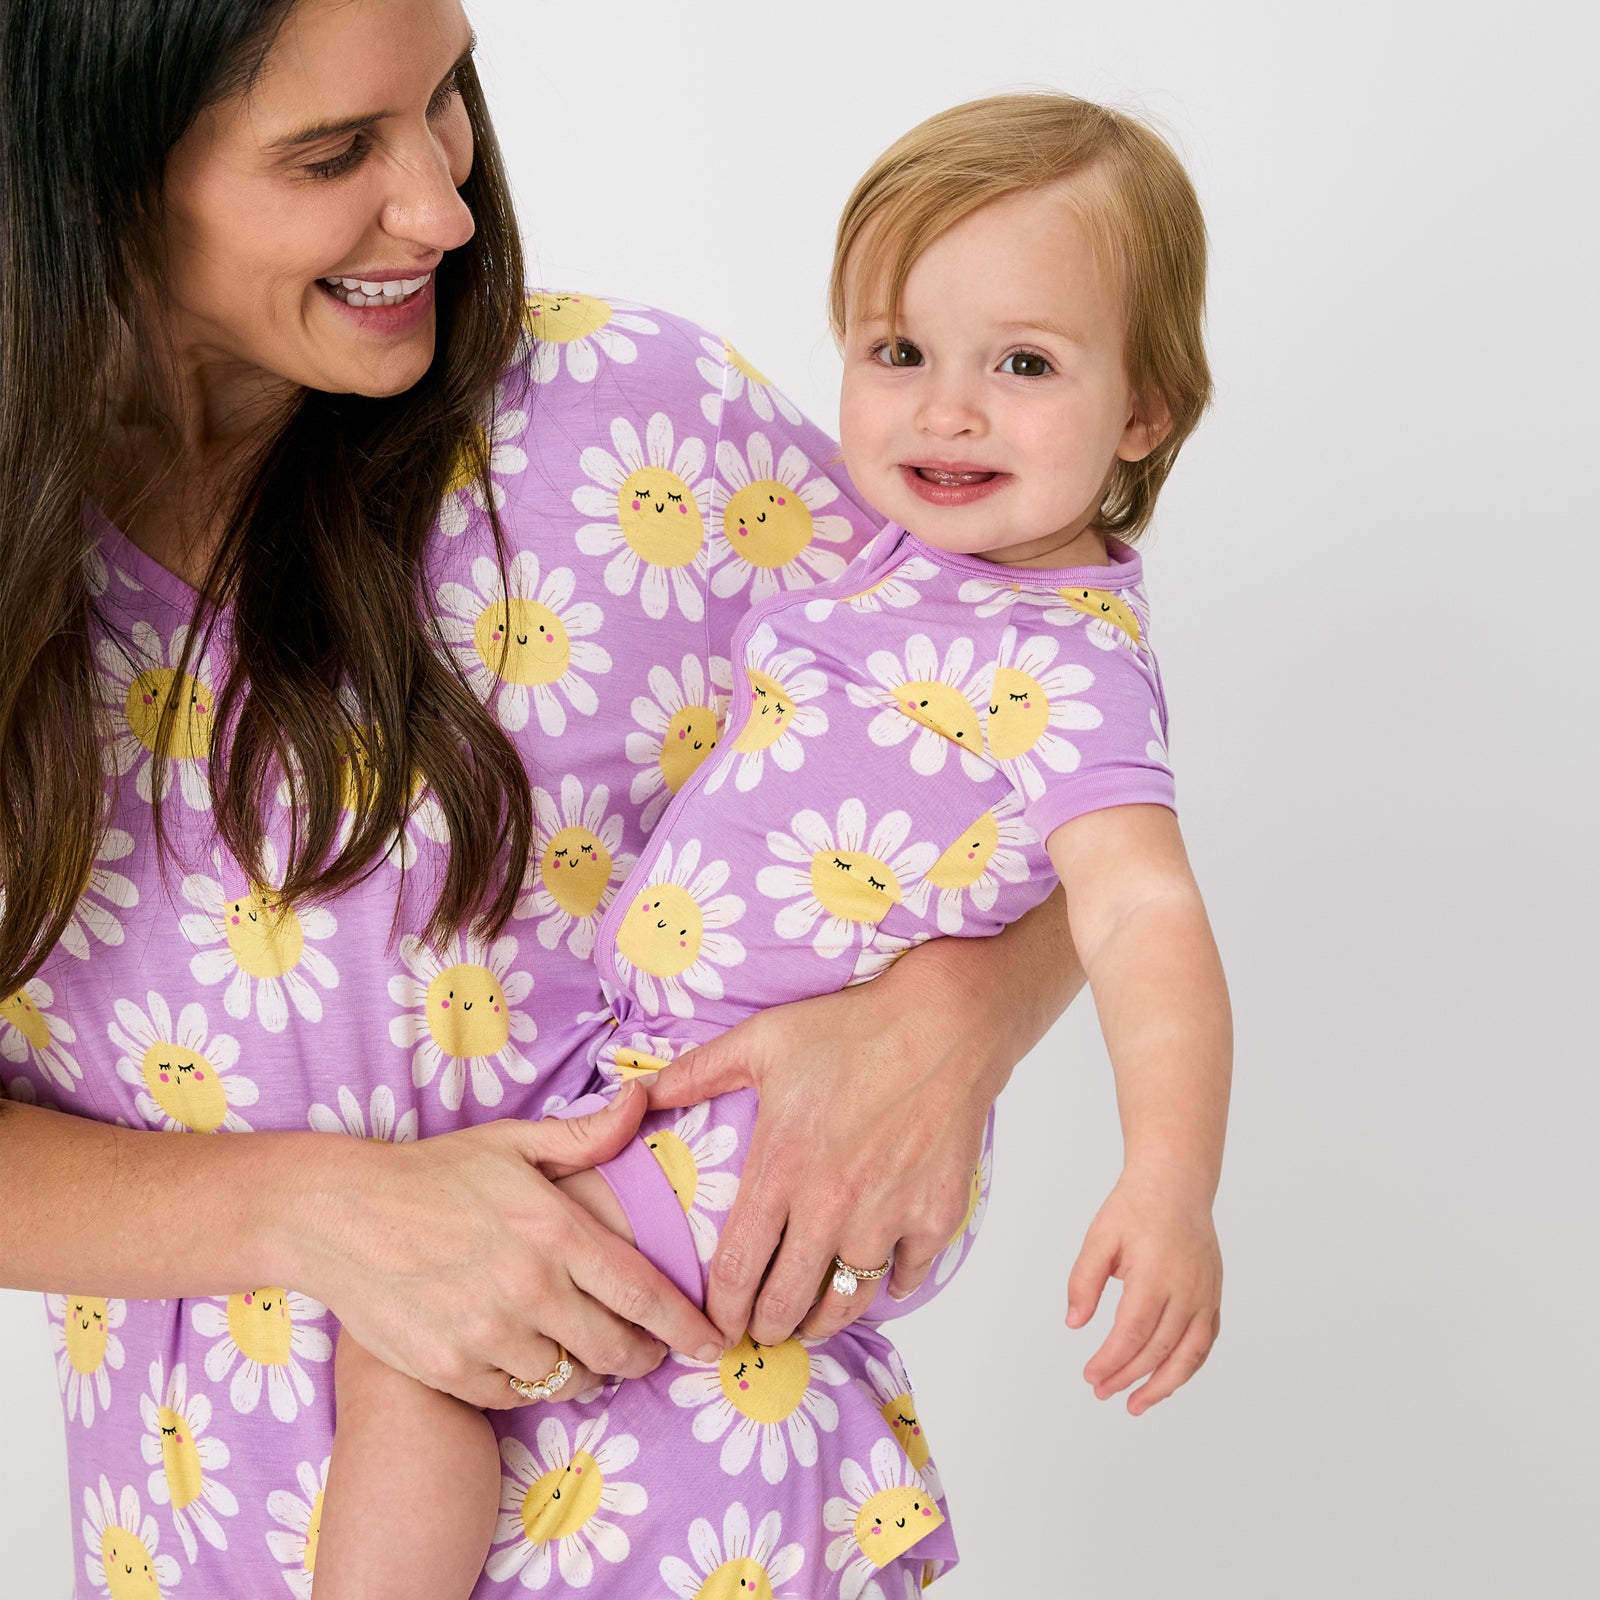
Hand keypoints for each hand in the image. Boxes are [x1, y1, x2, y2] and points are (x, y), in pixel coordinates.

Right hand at [293, 1083, 722, 1408]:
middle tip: (648, 1352)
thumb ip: (586, 1135)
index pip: (643, 1291)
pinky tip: (531, 1359)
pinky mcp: (451, 1370)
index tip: (714, 1342)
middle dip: (644, 1356)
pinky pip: (516, 1395)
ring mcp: (488, 1334)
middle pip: (616, 1348)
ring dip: (589, 1371)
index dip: (687, 1325)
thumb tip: (644, 1102)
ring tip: (588, 1353)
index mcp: (554, 1228)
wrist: (337, 1215)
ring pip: (570, 1377)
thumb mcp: (511, 1142)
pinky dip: (533, 1383)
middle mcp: (529, 1287)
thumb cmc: (431, 1173)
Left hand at [646, 982, 994, 1346]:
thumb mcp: (762, 1040)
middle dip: (766, 1328)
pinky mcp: (935, 1216)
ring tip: (810, 1322)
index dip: (721, 1313)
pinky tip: (877, 1277)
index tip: (716, 1327)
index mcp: (781, 1169)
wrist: (944, 1024)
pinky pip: (907, 1277)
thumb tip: (641, 1090)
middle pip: (787, 1302)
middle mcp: (831, 1206)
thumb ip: (697, 1073)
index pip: (737, 1272)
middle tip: (760, 1332)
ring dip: (823, 1322)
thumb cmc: (852, 1027)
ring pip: (847, 1302)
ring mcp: (886, 1217)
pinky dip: (890, 1285)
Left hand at [1066, 1168, 1222, 1414]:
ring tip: (1137, 1404)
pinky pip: (1204, 1342)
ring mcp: (1205, 1295)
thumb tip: (1074, 1323)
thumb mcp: (1099, 1238)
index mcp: (1155, 1274)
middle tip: (1102, 1392)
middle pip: (1158, 1349)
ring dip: (1163, 1385)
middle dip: (1128, 1377)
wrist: (1176, 1186)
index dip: (1111, 1360)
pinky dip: (1187, 1366)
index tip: (1091, 1375)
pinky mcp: (1213, 1296)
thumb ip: (1084, 1280)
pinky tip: (1167, 1379)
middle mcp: (1186, 1290)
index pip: (1132, 1332)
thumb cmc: (1135, 1209)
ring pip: (1189, 1354)